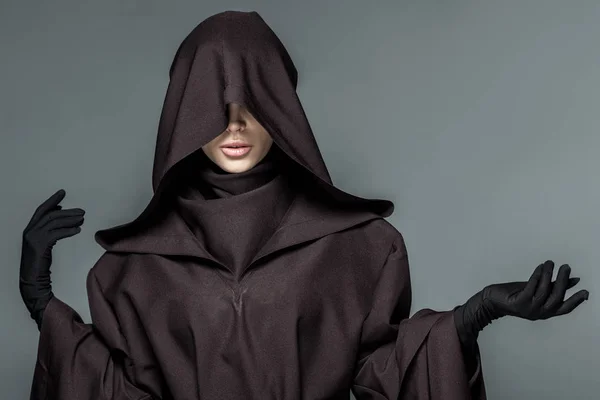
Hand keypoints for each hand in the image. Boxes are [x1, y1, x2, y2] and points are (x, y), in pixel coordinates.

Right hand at [19, 189, 84, 329]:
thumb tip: (61, 214)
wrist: (32, 281)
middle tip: (82, 211)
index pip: (42, 210)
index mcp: (30, 229)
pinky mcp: (39, 246)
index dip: (52, 201)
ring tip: (83, 219)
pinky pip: (56, 234)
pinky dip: (68, 230)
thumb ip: (51, 230)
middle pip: (50, 215)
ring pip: (54, 223)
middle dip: (67, 211)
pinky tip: (78, 230)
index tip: (63, 192)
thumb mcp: (45, 243)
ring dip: (70, 219)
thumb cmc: (40, 263)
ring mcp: (32, 238)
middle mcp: (29, 231)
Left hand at [454, 260, 589, 347]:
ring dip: (549, 274)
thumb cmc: (514, 295)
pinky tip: (540, 267)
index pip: (564, 308)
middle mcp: (539, 313)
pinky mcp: (519, 302)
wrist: (492, 300)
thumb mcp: (537, 291)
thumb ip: (553, 286)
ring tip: (551, 263)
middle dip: (563, 281)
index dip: (576, 301)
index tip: (586, 292)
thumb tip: (573, 279)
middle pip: (557, 297)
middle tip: (566, 267)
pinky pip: (531, 287)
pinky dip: (537, 276)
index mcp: (545, 312)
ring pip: (544, 290)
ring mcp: (529, 309)